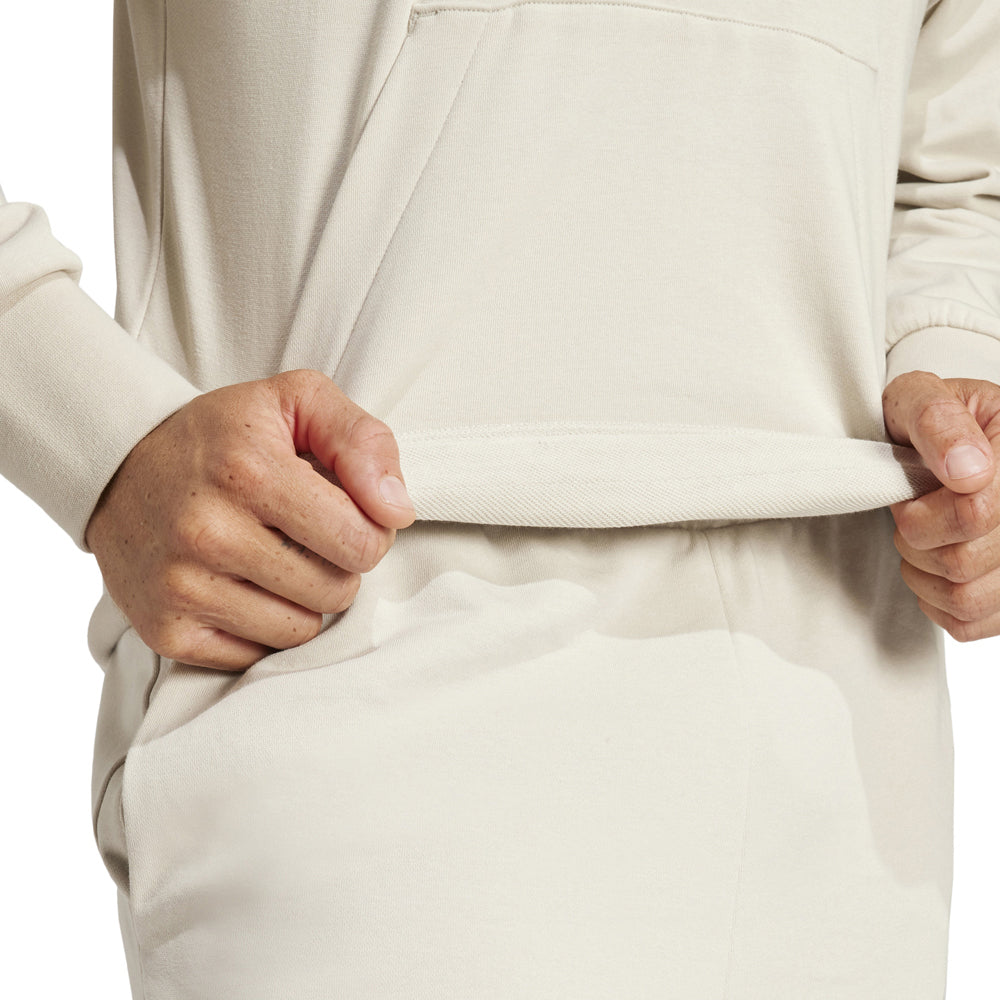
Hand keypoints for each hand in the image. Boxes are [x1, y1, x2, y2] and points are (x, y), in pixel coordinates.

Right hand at [84, 369, 415, 669]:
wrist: (119, 466)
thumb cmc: (224, 435)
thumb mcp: (297, 401)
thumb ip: (362, 441)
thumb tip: (397, 511)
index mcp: (251, 472)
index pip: (361, 542)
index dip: (368, 529)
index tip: (343, 512)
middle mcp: (210, 533)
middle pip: (336, 591)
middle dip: (337, 564)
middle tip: (306, 535)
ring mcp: (182, 587)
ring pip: (301, 630)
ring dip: (303, 598)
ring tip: (275, 557)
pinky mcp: (166, 630)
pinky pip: (258, 655)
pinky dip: (263, 626)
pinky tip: (243, 585)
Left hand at [883, 370, 999, 640]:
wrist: (946, 440)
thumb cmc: (931, 420)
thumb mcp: (920, 396)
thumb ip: (938, 422)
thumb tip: (968, 471)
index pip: (974, 513)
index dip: (922, 511)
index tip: (914, 488)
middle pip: (964, 562)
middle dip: (917, 538)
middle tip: (914, 509)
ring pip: (967, 598)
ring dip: (924, 571)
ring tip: (926, 535)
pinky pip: (970, 623)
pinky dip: (938, 602)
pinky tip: (938, 565)